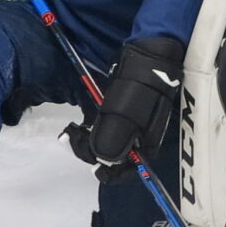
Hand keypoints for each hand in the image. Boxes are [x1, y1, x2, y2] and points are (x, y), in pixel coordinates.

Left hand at [86, 35, 185, 168]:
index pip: (128, 170)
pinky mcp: (121, 112)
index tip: (90, 159)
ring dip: (88, 141)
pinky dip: (90, 129)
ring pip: (106, 144)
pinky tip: (80, 124)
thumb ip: (113, 138)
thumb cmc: (143, 84)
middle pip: (114, 158)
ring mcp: (130, 125)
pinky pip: (104, 129)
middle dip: (92, 152)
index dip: (108, 170)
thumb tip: (103, 159)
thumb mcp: (126, 113)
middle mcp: (138, 139)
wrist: (151, 55)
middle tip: (74, 136)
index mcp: (146, 144)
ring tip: (73, 130)